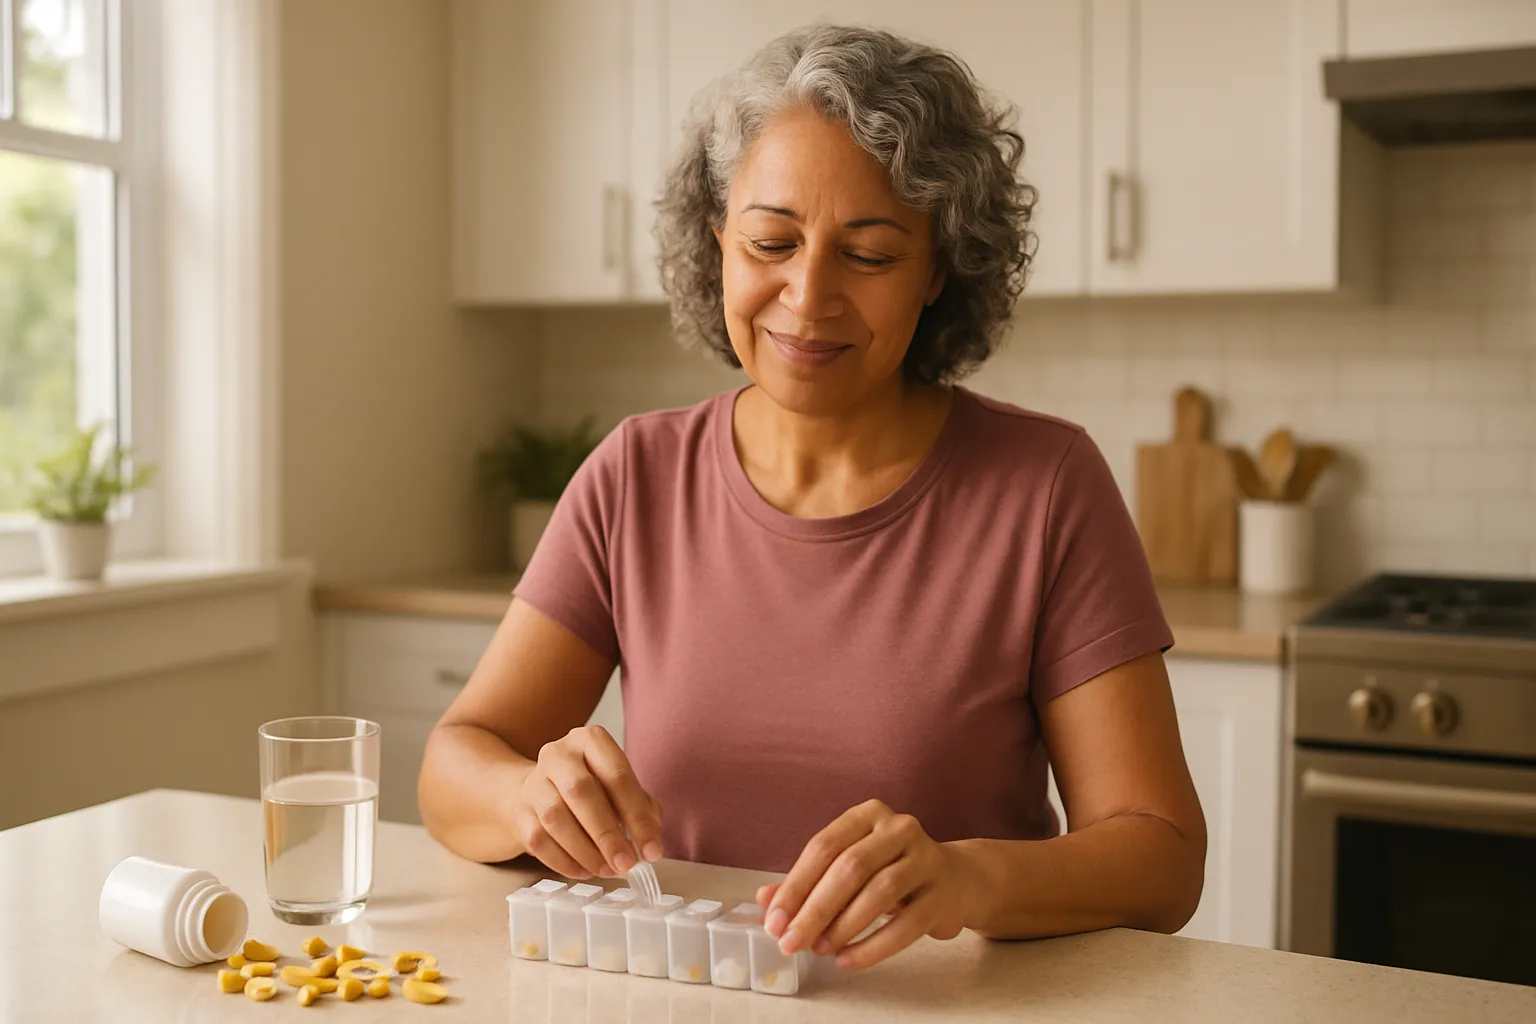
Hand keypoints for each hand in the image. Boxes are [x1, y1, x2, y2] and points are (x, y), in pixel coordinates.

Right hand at [512, 725, 662, 880]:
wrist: (542, 789)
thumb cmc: (592, 788)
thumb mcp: (620, 788)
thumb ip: (642, 809)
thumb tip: (650, 841)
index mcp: (591, 740)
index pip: (617, 776)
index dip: (637, 816)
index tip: (651, 849)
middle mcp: (559, 754)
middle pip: (581, 792)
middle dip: (607, 834)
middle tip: (626, 863)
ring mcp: (534, 781)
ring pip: (555, 818)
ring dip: (585, 851)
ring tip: (607, 870)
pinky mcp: (519, 810)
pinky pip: (538, 839)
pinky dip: (563, 861)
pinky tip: (584, 870)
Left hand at [755, 799, 982, 969]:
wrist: (957, 881)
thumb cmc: (891, 871)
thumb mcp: (850, 867)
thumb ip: (810, 882)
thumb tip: (765, 902)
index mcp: (867, 815)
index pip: (823, 846)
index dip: (796, 885)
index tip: (774, 920)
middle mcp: (898, 828)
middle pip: (849, 868)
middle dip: (815, 909)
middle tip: (790, 942)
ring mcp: (925, 857)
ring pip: (878, 892)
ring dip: (842, 927)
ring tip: (819, 950)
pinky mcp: (942, 892)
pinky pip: (906, 924)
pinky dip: (873, 946)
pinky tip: (848, 959)